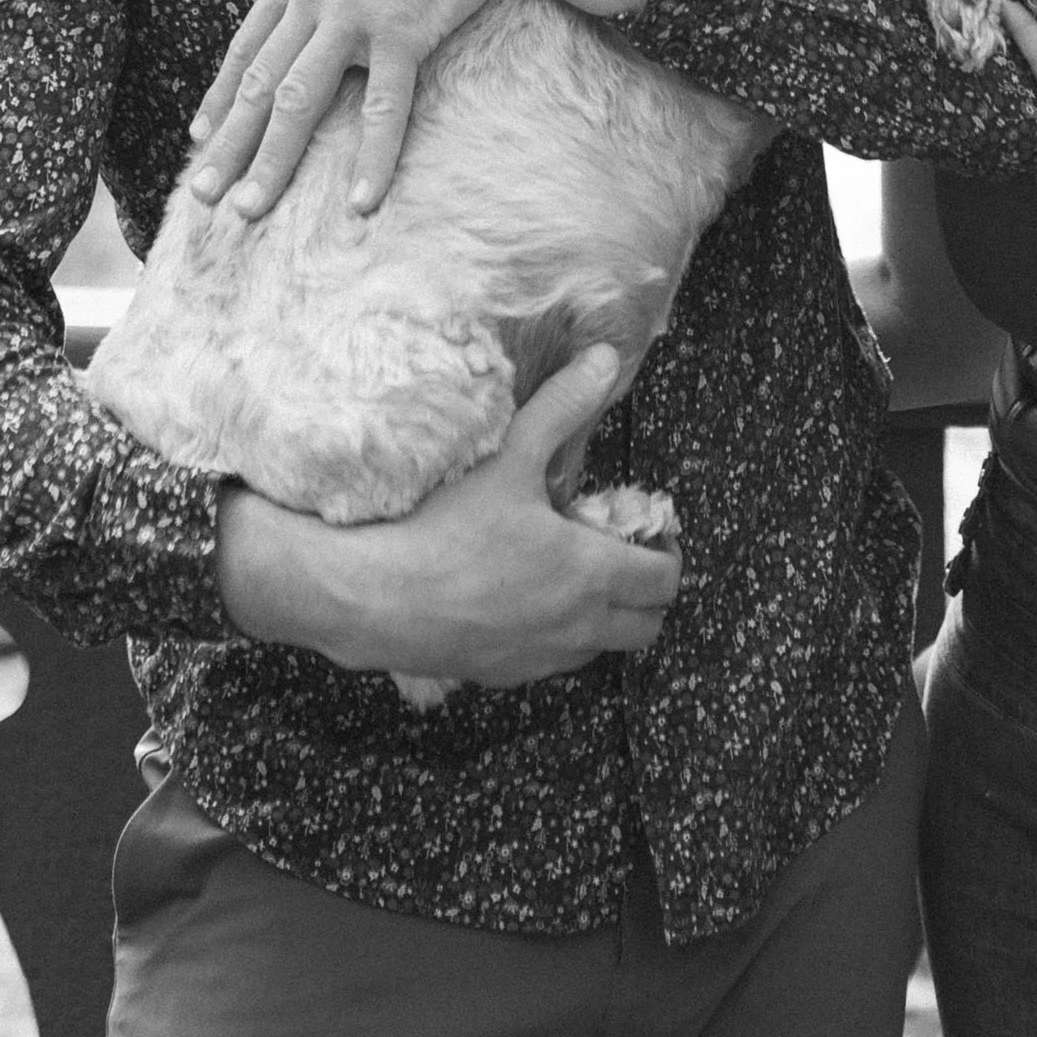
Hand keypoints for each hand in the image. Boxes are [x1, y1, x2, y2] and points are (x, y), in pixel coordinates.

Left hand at [187, 0, 515, 221]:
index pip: (248, 47)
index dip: (221, 96)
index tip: (199, 137)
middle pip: (260, 83)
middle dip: (227, 143)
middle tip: (199, 195)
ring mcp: (354, 14)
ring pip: (298, 100)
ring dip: (270, 160)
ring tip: (248, 211)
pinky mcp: (402, 30)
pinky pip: (382, 107)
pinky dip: (370, 158)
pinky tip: (360, 202)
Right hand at [215, 344, 681, 687]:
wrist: (370, 596)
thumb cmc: (444, 526)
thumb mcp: (510, 455)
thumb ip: (564, 406)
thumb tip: (607, 361)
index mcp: (590, 573)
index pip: (663, 582)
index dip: (666, 554)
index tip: (646, 530)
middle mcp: (576, 626)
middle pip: (646, 628)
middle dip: (645, 592)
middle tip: (618, 553)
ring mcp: (540, 659)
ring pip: (600, 649)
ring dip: (601, 616)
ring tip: (568, 571)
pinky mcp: (503, 676)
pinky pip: (551, 662)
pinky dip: (555, 635)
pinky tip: (520, 597)